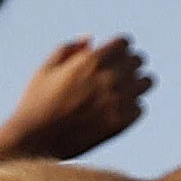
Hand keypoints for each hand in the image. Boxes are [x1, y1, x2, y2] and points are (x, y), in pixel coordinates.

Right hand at [0, 37, 152, 163]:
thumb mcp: (46, 69)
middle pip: (138, 61)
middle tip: (116, 74)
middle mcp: (108, 78)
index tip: (112, 56)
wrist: (34, 141)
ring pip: (146, 83)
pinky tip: (116, 111)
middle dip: (128, 64)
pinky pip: (140, 108)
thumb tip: (91, 39)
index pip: (125, 43)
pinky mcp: (119, 123)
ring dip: (136, 84)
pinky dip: (131, 108)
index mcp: (90, 61)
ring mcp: (116, 101)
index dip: (118, 48)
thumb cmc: (36, 103)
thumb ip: (69, 49)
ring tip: (122, 91)